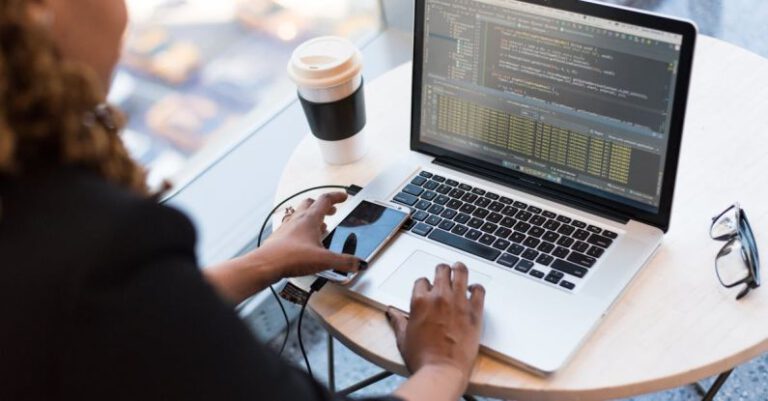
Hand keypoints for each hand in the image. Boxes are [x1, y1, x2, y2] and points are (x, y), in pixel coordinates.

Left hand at [254, 192, 362, 278]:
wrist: (266, 264)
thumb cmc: (291, 257)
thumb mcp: (324, 260)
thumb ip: (344, 262)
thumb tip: (359, 263)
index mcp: (310, 219)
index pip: (325, 200)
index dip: (336, 196)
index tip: (343, 196)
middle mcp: (297, 219)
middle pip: (310, 203)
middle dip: (323, 205)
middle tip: (331, 210)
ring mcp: (287, 227)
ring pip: (300, 214)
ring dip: (312, 217)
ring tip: (320, 226)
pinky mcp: (280, 238)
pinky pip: (292, 227)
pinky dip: (301, 229)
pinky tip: (304, 241)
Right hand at [386, 262, 484, 386]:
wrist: (442, 371)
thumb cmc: (422, 357)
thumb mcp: (403, 338)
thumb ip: (397, 321)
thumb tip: (391, 312)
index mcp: (420, 301)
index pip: (422, 281)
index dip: (425, 285)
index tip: (427, 290)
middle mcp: (439, 297)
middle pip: (441, 270)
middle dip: (442, 271)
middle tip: (444, 273)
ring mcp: (458, 302)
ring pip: (461, 272)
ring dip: (459, 269)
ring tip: (459, 268)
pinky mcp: (474, 311)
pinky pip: (479, 290)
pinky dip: (477, 288)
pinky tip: (474, 290)